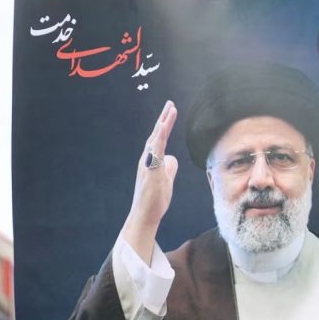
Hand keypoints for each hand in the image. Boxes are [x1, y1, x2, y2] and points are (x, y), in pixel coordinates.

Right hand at [122, 100, 178, 263]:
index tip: (171, 111)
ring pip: (155, 141)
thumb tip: (172, 158)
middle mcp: (147, 160)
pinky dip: (159, 140)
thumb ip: (169, 168)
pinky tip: (163, 129)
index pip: (160, 139)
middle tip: (170, 104)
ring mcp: (148, 165)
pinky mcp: (151, 171)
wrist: (145, 215)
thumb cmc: (155, 200)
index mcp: (152, 161)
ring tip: (169, 111)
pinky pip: (155, 152)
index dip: (165, 125)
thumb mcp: (166, 180)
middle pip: (157, 135)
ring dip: (162, 125)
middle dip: (164, 119)